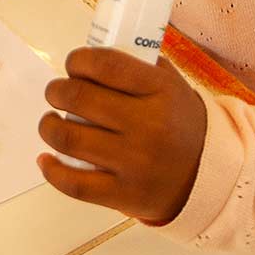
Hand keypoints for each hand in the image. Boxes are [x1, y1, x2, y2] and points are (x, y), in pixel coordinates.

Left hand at [38, 48, 207, 225]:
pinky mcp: (123, 195)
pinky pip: (73, 183)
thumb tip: (88, 59)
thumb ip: (137, 67)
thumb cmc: (179, 123)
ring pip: (68, 138)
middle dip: (56, 91)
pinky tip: (46, 158)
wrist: (207, 176)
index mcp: (160, 91)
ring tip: (52, 123)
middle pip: (78, 98)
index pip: (105, 65)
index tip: (73, 65)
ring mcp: (134, 163)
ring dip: (48, 126)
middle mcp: (148, 126)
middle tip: (57, 93)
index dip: (78, 60)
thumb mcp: (171, 85)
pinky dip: (51, 169)